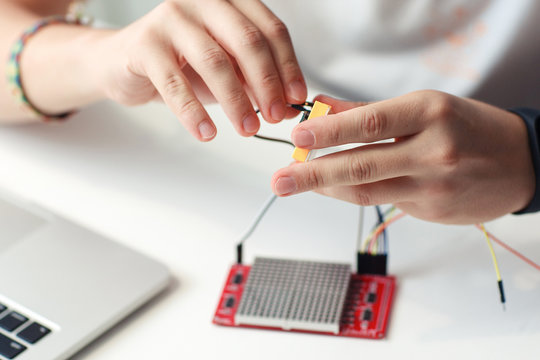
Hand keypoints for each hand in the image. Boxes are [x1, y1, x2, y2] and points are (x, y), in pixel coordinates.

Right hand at [95, 0, 305, 140]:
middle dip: (267, 84)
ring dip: (236, 101)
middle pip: (248, 42)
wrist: (123, 63)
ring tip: (247, 129)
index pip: (271, 31)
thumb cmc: (181, 65)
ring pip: (215, 61)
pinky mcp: (145, 43)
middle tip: (276, 116)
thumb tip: (287, 105)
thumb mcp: (226, 71)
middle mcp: (203, 2)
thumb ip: (254, 81)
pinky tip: (207, 132)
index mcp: (230, 3)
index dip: (288, 67)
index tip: (296, 98)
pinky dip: (194, 112)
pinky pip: (176, 83)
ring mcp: (172, 18)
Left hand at [271, 91, 534, 223]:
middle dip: (313, 174)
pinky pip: (383, 202)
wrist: (521, 163)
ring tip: (295, 184)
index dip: (329, 132)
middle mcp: (432, 150)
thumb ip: (369, 111)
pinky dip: (353, 193)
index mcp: (430, 112)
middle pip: (362, 165)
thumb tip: (321, 108)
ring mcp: (433, 185)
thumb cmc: (469, 127)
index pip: (370, 123)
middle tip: (280, 180)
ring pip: (367, 190)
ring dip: (326, 187)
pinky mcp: (431, 209)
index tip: (298, 137)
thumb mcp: (424, 107)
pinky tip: (334, 185)